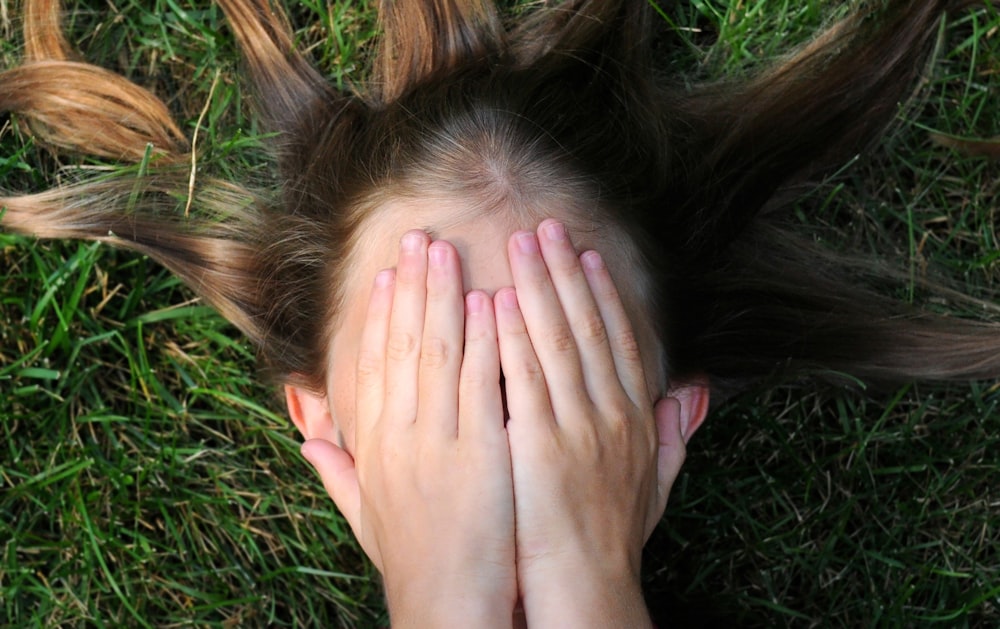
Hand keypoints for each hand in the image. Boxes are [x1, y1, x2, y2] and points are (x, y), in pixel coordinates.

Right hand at [301, 231, 515, 627]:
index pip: (371, 367)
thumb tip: (306, 436)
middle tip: (417, 238)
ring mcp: (437, 440)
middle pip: (401, 346)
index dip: (379, 317)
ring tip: (445, 250)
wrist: (444, 605)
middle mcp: (399, 435)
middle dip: (411, 287)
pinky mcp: (478, 451)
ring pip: (437, 352)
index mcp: (374, 447)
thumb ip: (336, 470)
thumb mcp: (365, 514)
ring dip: (442, 296)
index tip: (386, 276)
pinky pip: (476, 383)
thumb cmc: (411, 562)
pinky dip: (480, 339)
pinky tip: (486, 301)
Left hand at [496, 220, 684, 627]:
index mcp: (634, 418)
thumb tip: (696, 391)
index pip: (616, 341)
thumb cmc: (612, 539)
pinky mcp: (541, 445)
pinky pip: (526, 379)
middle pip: (586, 327)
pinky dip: (513, 336)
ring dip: (538, 287)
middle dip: (565, 272)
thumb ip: (675, 433)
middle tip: (545, 226)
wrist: (587, 588)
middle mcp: (611, 414)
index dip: (601, 293)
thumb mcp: (655, 483)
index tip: (586, 254)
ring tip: (520, 244)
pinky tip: (499, 301)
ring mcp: (578, 427)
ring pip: (557, 341)